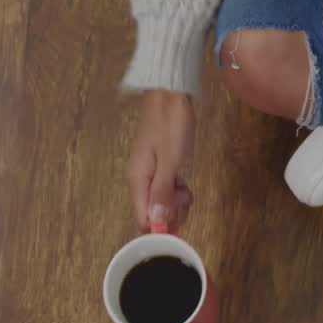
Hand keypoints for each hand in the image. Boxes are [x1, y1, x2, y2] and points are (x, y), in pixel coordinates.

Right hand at [126, 89, 194, 232]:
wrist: (170, 96)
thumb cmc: (171, 125)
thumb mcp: (170, 160)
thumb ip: (162, 191)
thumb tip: (156, 220)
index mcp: (137, 180)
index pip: (143, 219)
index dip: (162, 226)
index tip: (179, 218)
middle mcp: (140, 181)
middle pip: (154, 213)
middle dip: (173, 212)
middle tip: (185, 194)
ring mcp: (150, 175)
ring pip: (163, 203)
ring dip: (178, 200)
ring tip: (185, 184)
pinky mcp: (160, 169)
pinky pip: (168, 190)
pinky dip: (178, 190)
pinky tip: (184, 180)